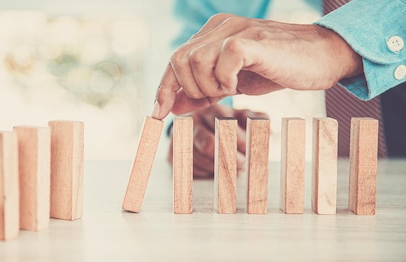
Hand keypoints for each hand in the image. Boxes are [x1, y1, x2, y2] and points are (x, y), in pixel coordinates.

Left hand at [152, 13, 362, 119]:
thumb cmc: (277, 70)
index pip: (175, 60)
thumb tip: (171, 106)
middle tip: (216, 96)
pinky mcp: (250, 40)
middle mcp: (220, 26)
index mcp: (213, 32)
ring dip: (209, 86)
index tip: (158, 114)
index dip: (164, 88)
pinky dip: (225, 81)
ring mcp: (235, 30)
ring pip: (195, 62)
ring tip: (231, 89)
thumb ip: (203, 91)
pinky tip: (239, 84)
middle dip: (190, 89)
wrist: (321, 59)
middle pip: (178, 60)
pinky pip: (221, 63)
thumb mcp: (232, 84)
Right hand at [167, 104, 268, 177]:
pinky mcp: (172, 155)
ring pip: (200, 159)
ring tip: (233, 172)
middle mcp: (193, 122)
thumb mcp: (241, 117)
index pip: (225, 126)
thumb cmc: (223, 122)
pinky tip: (215, 172)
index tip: (252, 152)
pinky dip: (205, 173)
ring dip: (218, 169)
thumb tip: (268, 130)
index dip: (240, 142)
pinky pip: (190, 169)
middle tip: (242, 166)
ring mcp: (180, 138)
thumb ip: (256, 119)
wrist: (193, 126)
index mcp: (212, 110)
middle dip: (229, 159)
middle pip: (209, 145)